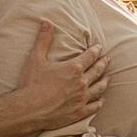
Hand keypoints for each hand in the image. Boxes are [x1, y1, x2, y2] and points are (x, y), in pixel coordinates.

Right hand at [0, 20, 108, 136]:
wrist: (28, 110)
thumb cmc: (31, 84)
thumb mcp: (36, 58)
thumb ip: (43, 40)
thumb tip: (47, 23)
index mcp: (73, 68)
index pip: (90, 56)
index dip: (95, 50)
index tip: (99, 47)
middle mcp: (81, 83)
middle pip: (97, 71)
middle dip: (103, 64)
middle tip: (108, 59)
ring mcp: (82, 98)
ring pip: (99, 88)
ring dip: (104, 81)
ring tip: (108, 77)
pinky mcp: (79, 112)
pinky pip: (94, 106)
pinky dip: (99, 102)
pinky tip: (102, 99)